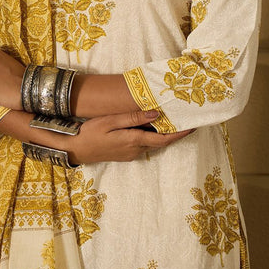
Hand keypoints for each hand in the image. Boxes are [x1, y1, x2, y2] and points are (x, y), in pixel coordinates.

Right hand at [65, 109, 192, 164]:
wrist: (76, 149)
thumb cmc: (91, 132)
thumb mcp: (111, 121)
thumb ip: (133, 118)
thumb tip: (156, 114)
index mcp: (134, 141)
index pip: (163, 138)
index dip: (180, 133)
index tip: (193, 126)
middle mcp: (135, 150)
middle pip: (160, 142)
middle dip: (174, 133)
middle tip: (186, 120)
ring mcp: (130, 154)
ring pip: (152, 143)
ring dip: (163, 134)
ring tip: (172, 120)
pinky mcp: (125, 154)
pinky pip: (143, 144)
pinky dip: (151, 136)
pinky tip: (151, 126)